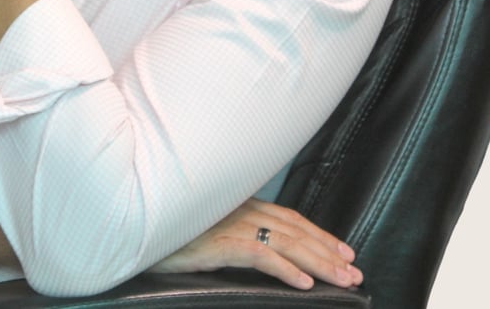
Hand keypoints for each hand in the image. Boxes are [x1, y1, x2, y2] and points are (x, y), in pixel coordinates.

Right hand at [149, 198, 362, 290]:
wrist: (134, 224)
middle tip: (355, 272)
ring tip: (343, 281)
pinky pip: (260, 255)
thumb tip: (263, 247)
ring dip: (319, 263)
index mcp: (239, 203)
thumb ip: (234, 231)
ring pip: (286, 243)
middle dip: (329, 252)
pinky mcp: (217, 242)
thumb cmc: (168, 227)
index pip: (289, 218)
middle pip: (295, 230)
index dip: (319, 234)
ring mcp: (229, 224)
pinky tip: (304, 285)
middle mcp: (240, 209)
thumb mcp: (207, 226)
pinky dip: (285, 270)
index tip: (344, 250)